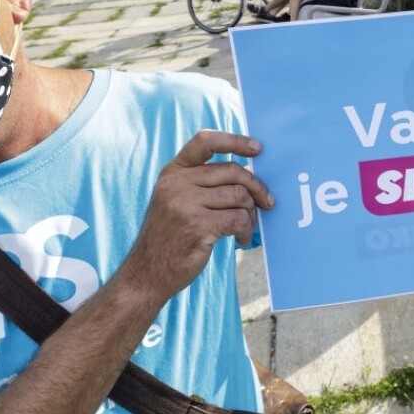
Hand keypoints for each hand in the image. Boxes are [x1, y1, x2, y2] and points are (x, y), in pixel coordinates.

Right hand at [120, 131, 272, 303]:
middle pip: (232, 171)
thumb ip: (200, 182)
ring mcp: (185, 204)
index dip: (234, 141)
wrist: (147, 273)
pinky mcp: (197, 226)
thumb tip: (247, 174)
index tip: (257, 148)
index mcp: (172, 172)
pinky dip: (246, 230)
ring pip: (239, 196)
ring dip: (250, 213)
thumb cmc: (169, 236)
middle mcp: (176, 183)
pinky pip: (238, 219)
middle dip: (256, 187)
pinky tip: (241, 239)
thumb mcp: (174, 199)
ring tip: (246, 226)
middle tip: (267, 202)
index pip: (205, 141)